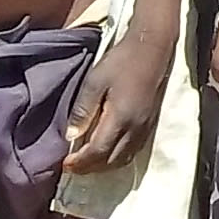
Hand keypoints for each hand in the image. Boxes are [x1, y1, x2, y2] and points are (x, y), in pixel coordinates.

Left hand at [65, 38, 167, 171]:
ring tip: (86, 162)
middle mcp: (135, 129)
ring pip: (123, 159)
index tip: (65, 164)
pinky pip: (132, 152)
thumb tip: (71, 136)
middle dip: (90, 168)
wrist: (153, 50)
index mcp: (120, 118)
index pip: (98, 151)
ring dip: (104, 166)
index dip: (80, 162)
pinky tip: (106, 151)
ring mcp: (145, 129)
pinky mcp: (150, 125)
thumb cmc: (122, 62)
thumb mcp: (95, 80)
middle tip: (72, 167)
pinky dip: (116, 158)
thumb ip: (83, 109)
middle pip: (111, 161)